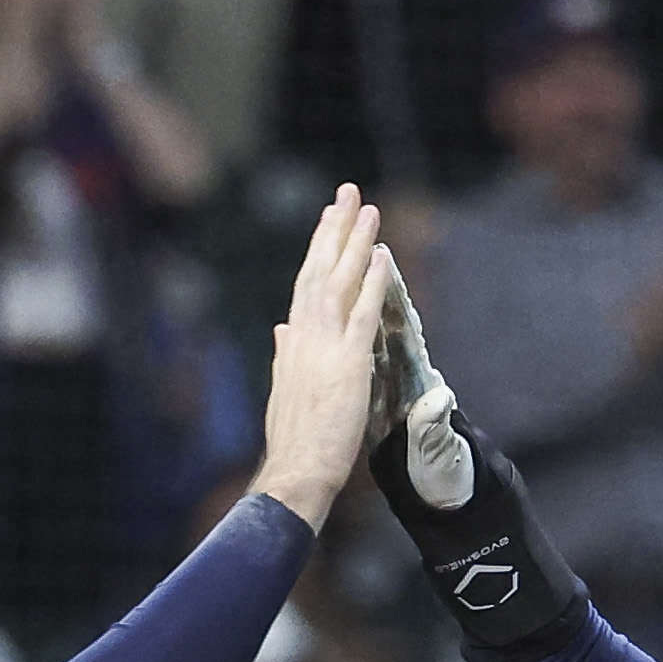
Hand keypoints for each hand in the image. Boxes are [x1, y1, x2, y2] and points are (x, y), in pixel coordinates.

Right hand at [249, 185, 390, 526]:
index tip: (327, 218)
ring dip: (355, 243)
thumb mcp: (283, 386)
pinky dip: (371, 283)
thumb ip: (284, 353)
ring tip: (367, 209)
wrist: (294, 469)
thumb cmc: (293, 438)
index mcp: (292, 340)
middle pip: (321, 269)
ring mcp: (325, 346)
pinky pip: (362, 314)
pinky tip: (381, 257)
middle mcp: (304, 334)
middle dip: (335, 229)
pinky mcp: (348, 363)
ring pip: (340, 282)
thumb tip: (280, 329)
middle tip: (347, 192)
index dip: (318, 248)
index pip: (307, 283)